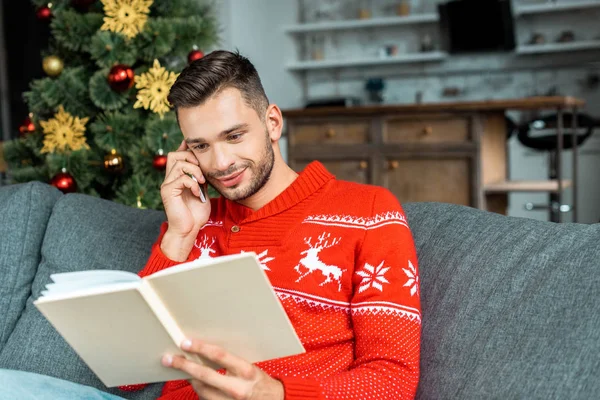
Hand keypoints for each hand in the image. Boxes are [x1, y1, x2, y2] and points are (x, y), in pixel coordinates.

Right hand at [160, 140, 210, 260]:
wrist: (190, 230)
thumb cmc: (196, 214)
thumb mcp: (202, 191)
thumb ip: (201, 179)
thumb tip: (206, 166)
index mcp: (177, 178)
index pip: (177, 156)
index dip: (185, 149)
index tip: (197, 149)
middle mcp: (169, 179)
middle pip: (174, 155)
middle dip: (190, 157)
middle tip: (201, 170)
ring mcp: (167, 185)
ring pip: (178, 164)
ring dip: (194, 170)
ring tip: (202, 182)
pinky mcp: (168, 191)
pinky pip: (181, 178)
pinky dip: (192, 183)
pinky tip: (197, 192)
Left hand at [162, 339, 283, 399]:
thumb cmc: (259, 380)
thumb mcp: (248, 366)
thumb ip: (230, 361)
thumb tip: (205, 351)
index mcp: (245, 370)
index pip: (219, 356)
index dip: (200, 348)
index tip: (185, 342)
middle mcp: (237, 388)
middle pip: (204, 375)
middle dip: (184, 366)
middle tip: (169, 359)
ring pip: (202, 390)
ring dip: (191, 379)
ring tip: (182, 369)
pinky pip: (206, 399)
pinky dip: (200, 390)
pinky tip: (197, 382)